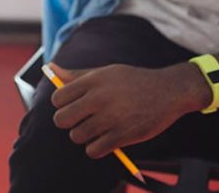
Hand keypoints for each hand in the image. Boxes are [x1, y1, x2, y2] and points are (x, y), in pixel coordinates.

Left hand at [48, 61, 207, 158]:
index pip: (58, 98)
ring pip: (77, 136)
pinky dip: (95, 148)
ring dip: (82, 136)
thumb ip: (77, 75)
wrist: (168, 91)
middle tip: (78, 121)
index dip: (61, 105)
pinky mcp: (123, 135)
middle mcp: (99, 98)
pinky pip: (94, 150)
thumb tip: (51, 69)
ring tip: (93, 130)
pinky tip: (103, 140)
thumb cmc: (132, 81)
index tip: (72, 106)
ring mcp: (111, 117)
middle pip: (62, 119)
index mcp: (93, 80)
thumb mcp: (105, 72)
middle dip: (67, 122)